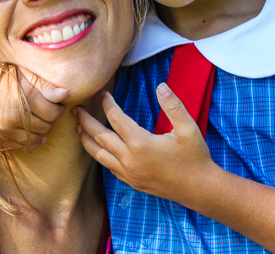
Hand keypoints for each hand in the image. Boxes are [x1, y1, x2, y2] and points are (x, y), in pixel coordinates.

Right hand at [0, 58, 68, 150]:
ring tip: (43, 120)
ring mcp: (5, 131)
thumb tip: (65, 94)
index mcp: (24, 99)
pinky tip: (37, 135)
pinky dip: (33, 142)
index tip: (58, 105)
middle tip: (51, 111)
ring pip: (36, 137)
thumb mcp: (23, 74)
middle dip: (52, 119)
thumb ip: (45, 86)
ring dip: (44, 130)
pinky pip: (22, 146)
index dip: (59, 109)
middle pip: (46, 125)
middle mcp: (14, 117)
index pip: (53, 112)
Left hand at [75, 83, 216, 202]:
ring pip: (99, 155)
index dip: (108, 105)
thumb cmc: (194, 157)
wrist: (198, 189)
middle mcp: (129, 159)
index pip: (116, 119)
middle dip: (86, 121)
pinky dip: (99, 156)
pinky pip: (109, 167)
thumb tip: (161, 86)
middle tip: (76, 110)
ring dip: (87, 141)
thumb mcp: (188, 128)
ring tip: (78, 129)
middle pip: (100, 137)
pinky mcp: (131, 182)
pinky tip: (99, 150)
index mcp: (140, 143)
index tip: (103, 94)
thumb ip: (174, 106)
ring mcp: (128, 173)